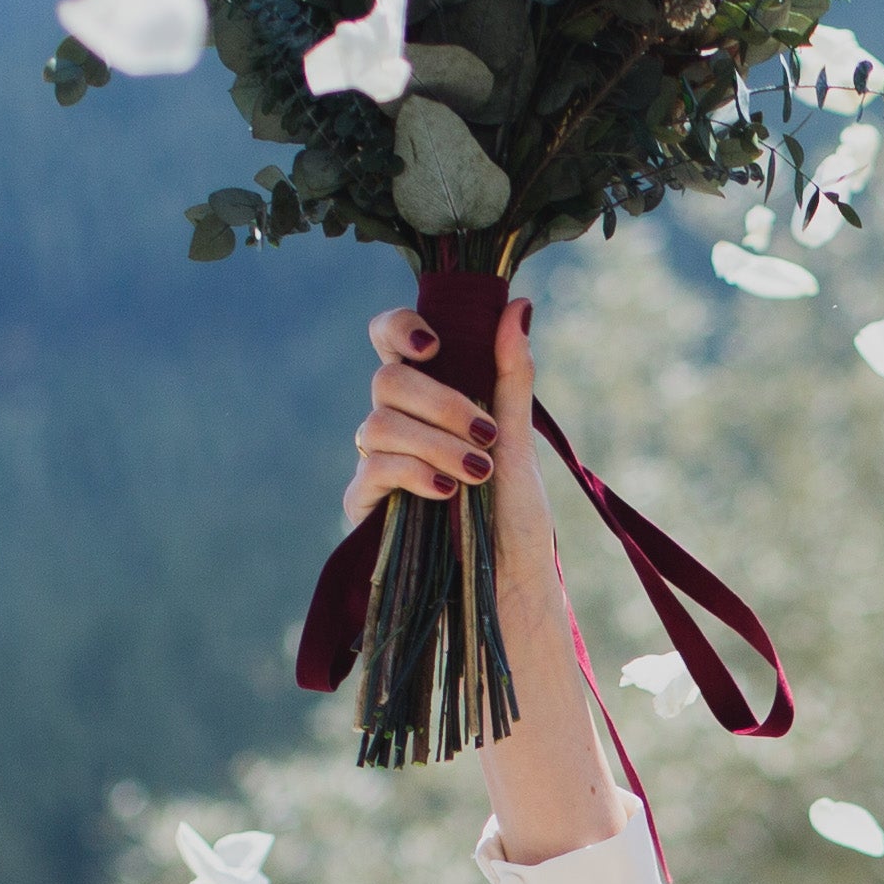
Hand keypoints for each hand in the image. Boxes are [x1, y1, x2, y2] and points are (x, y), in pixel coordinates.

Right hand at [341, 300, 542, 527]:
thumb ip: (511, 373)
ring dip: (436, 444)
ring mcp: (376, 460)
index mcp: (427, 395)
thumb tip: (518, 305)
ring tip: (478, 473)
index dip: (399, 328)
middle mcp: (395, 420)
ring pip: (379, 423)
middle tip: (486, 434)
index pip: (389, 338)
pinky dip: (414, 472)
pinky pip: (374, 468)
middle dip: (443, 403)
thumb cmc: (514, 511)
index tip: (435, 345)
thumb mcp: (518, 438)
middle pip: (388, 379)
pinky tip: (446, 491)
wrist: (510, 578)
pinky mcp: (364, 503)